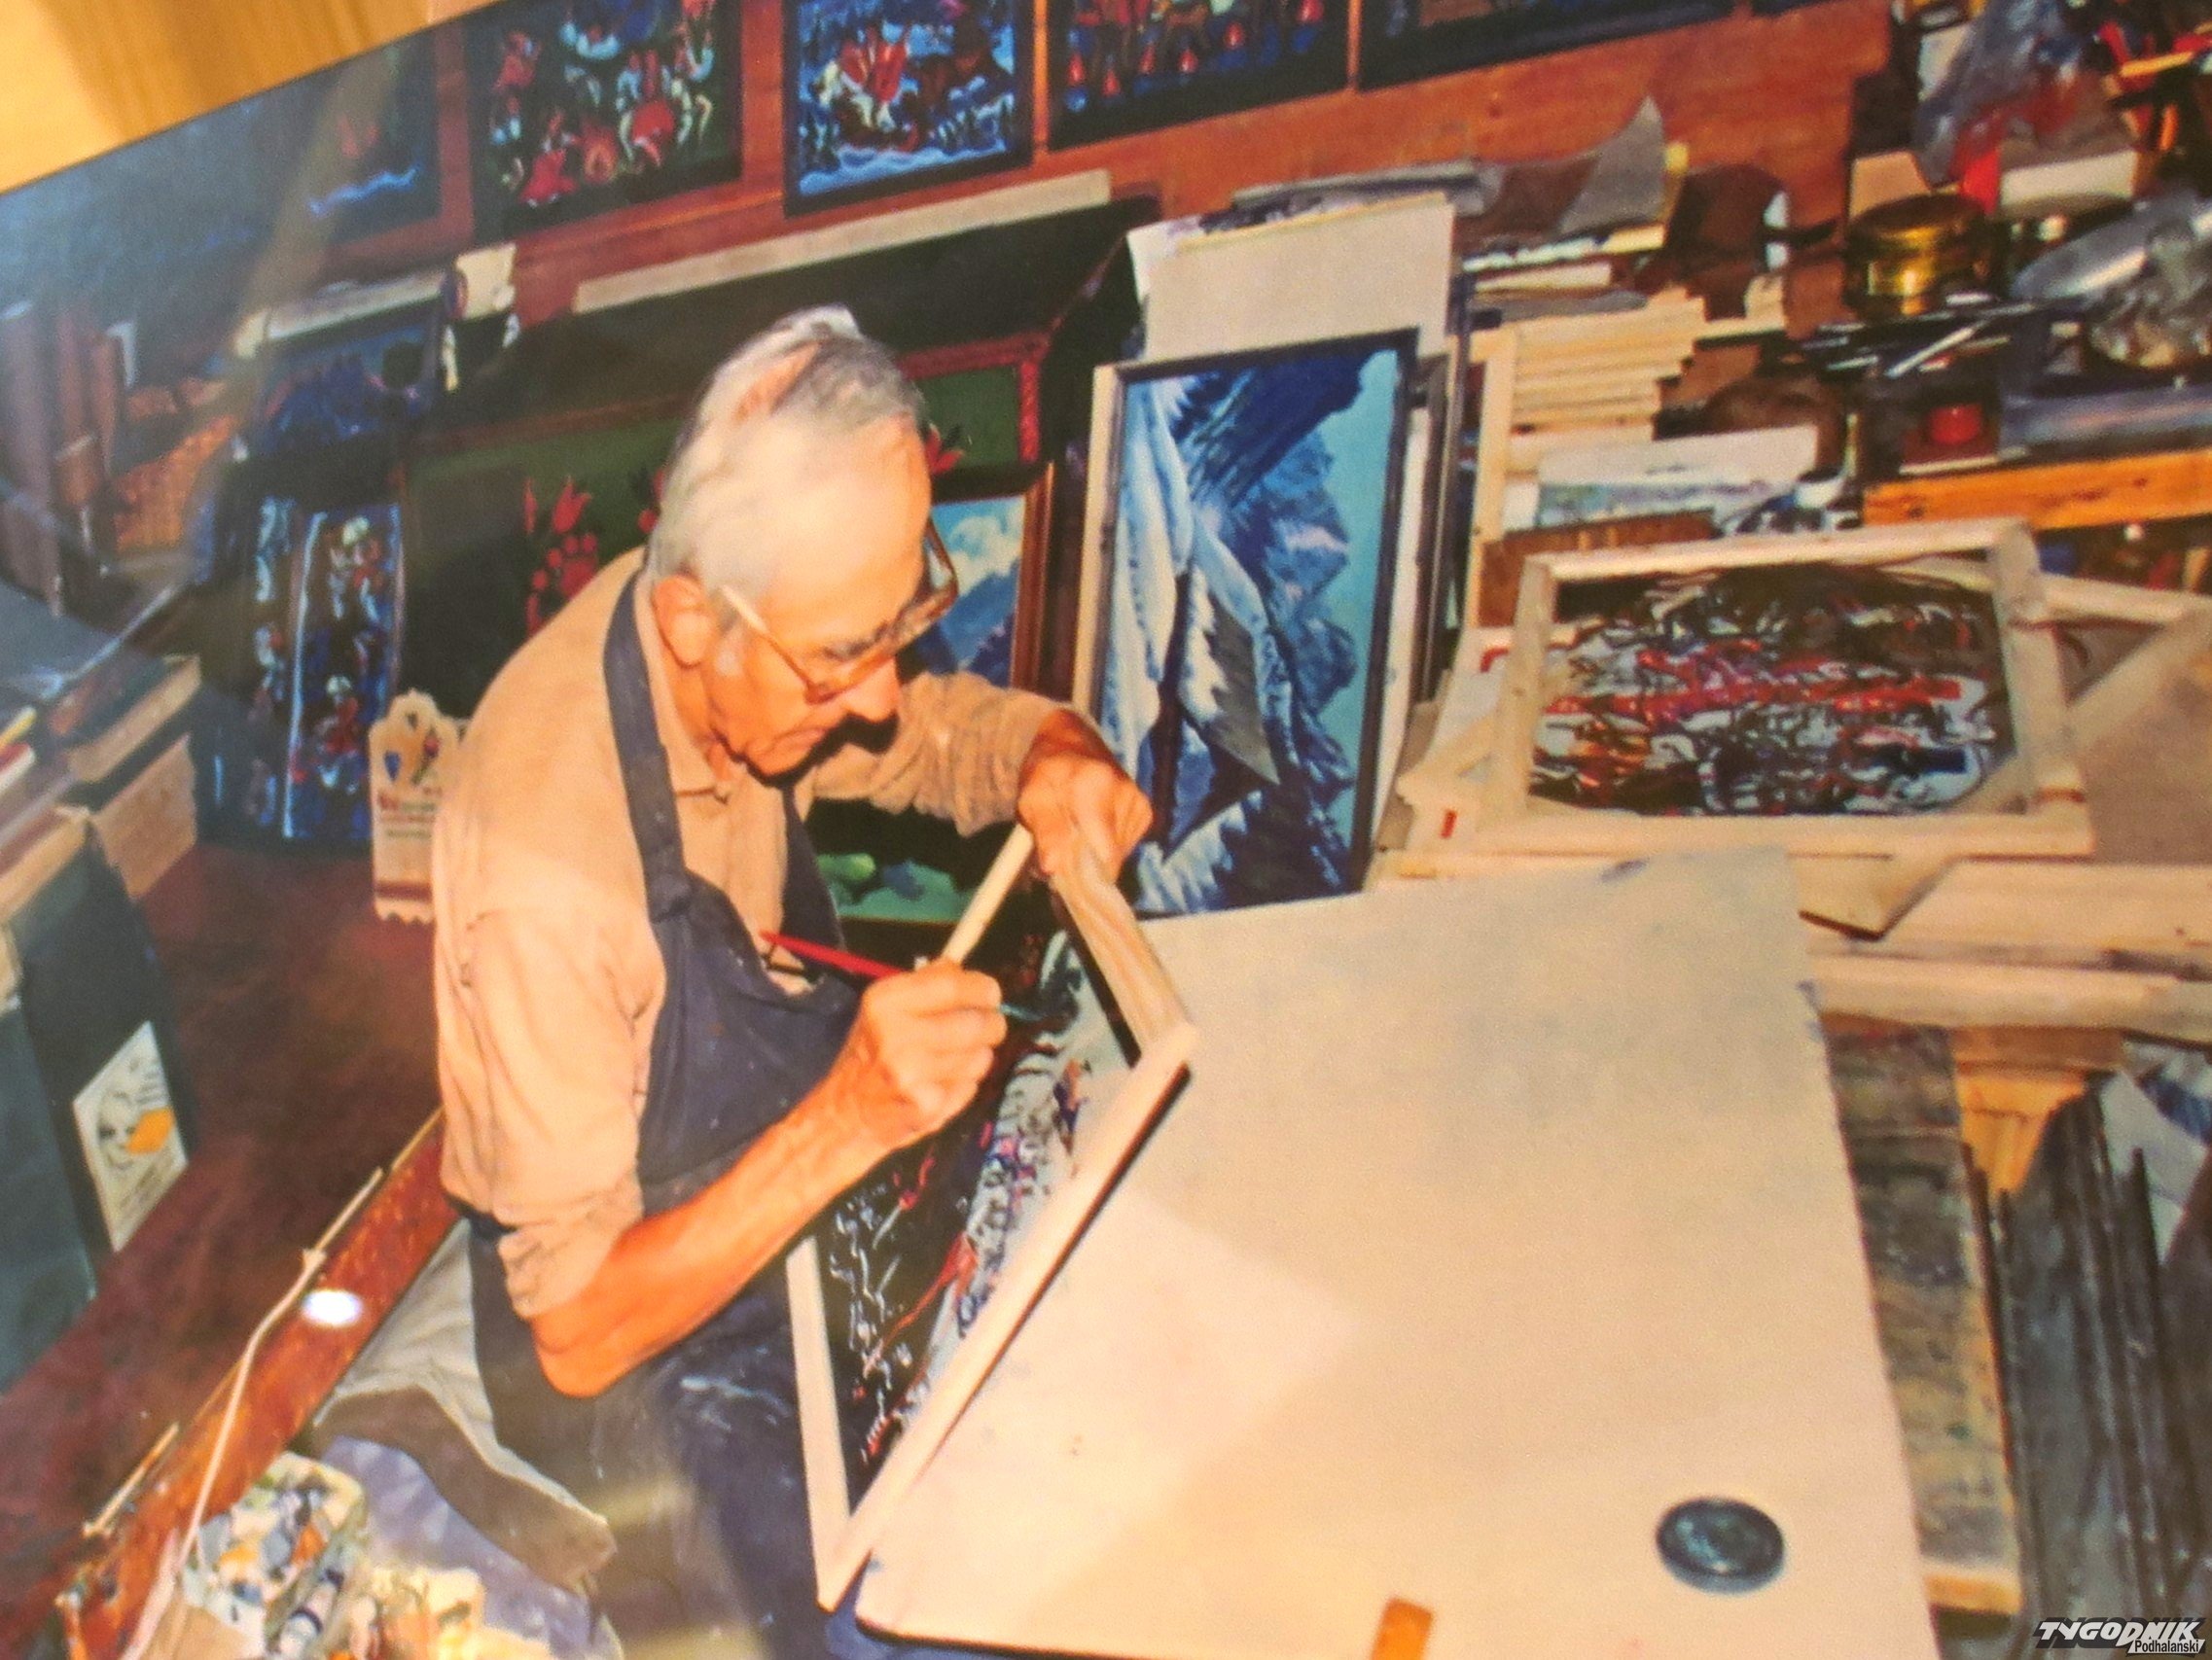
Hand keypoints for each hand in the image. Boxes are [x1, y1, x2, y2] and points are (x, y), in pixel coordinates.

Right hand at [821, 961, 1005, 1157]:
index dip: (981, 988)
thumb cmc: (870, 1055)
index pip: (951, 986)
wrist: (846, 1114)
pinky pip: (971, 1084)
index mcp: (885, 1003)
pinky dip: (966, 1083)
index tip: (991, 993)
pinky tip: (944, 1083)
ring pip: (980, 1055)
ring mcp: (912, 1072)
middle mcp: (896, 1035)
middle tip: (989, 1026)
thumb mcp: (884, 1010)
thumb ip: (923, 984)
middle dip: (992, 1024)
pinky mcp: (927, 1104)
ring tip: (957, 1058)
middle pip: (975, 1022)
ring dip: (979, 1055)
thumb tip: (958, 965)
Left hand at [1016, 711, 1151, 881]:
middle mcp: (1125, 794)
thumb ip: (1045, 831)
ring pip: (1118, 855)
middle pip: (1111, 858)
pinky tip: (1092, 829)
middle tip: (1062, 855)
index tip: (1062, 877)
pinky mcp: (1145, 811)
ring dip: (1094, 856)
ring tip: (1075, 836)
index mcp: (1095, 787)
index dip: (1084, 876)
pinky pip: (1125, 846)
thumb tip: (1053, 867)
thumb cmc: (1046, 773)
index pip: (1104, 854)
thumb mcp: (1032, 797)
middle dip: (1085, 866)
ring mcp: (1139, 803)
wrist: (1069, 744)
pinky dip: (1105, 846)